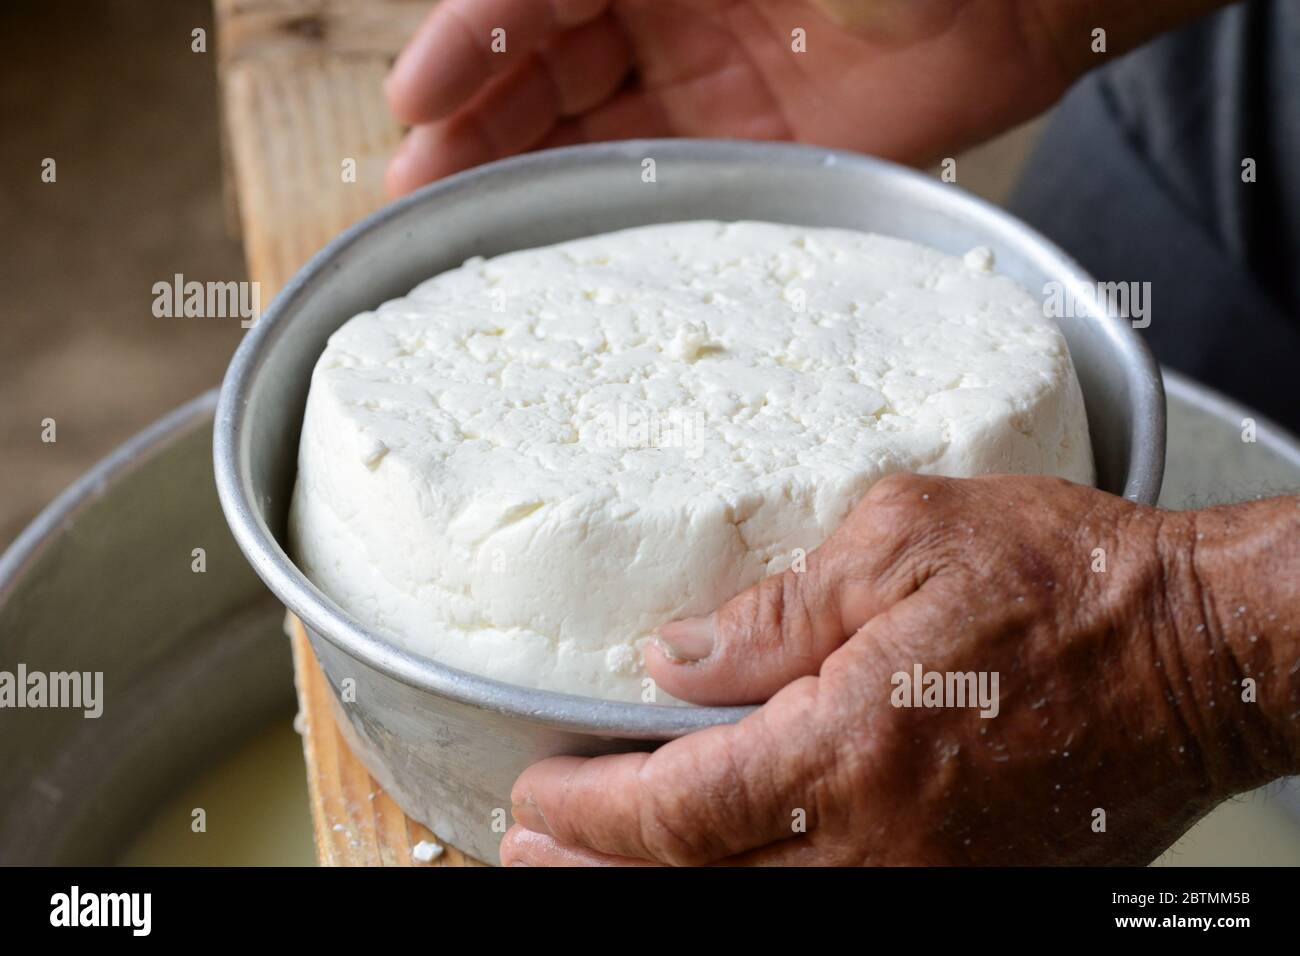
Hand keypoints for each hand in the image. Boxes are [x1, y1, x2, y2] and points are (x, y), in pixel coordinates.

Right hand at [383, 0, 1084, 195]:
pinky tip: (562, 254)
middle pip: (544, 75)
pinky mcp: (765, 163)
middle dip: (476, 126)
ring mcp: (714, 94)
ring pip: (592, 140)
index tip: (414, 99)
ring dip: (522, 181)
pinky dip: (613, 224)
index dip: (469, 45)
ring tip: (456, 228)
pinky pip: (668, 194)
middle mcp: (668, 18)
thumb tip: (514, 0)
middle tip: (416, 189)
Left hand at [500, 473, 1289, 865]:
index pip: (676, 809)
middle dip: (599, 874)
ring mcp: (928, 881)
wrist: (1195, 651)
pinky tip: (726, 870)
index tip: (537, 795)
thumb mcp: (905, 542)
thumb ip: (776, 608)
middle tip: (531, 856)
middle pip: (698, 884)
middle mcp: (882, 843)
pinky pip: (835, 905)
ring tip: (596, 875)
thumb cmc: (1069, 583)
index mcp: (851, 749)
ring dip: (663, 892)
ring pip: (758, 908)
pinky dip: (756, 889)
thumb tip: (677, 656)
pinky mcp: (968, 889)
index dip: (588, 811)